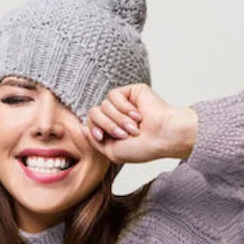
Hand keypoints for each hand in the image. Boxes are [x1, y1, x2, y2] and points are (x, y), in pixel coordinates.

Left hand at [81, 83, 197, 164]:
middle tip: (124, 135)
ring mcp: (123, 103)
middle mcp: (116, 115)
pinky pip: (114, 95)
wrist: (162, 137)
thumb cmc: (142, 148)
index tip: (102, 137)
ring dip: (118, 120)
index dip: (93, 129)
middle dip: (107, 126)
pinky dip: (124, 107)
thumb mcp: (112, 151)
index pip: (90, 123)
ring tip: (134, 128)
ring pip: (104, 105)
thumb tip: (81, 126)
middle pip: (94, 113)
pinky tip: (137, 115)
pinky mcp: (131, 92)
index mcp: (111, 129)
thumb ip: (95, 141)